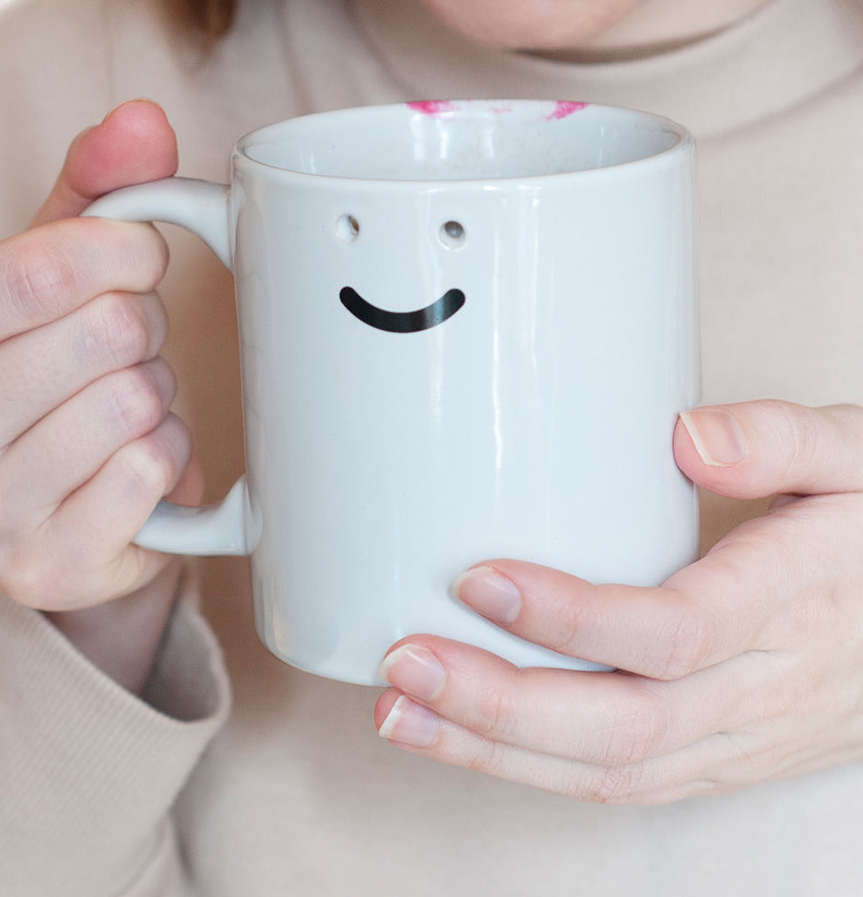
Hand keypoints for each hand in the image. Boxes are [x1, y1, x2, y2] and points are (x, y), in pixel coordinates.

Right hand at [0, 100, 196, 611]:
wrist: (41, 502)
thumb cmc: (39, 370)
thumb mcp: (45, 274)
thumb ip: (92, 191)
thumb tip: (145, 119)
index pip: (36, 267)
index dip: (121, 251)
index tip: (139, 259)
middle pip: (103, 332)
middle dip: (140, 327)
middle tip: (121, 347)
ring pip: (137, 403)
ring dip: (156, 393)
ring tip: (119, 404)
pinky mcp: (45, 566)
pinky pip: (155, 472)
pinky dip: (167, 454)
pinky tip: (131, 461)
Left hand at [375, 400, 862, 804]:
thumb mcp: (858, 456)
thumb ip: (779, 436)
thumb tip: (683, 435)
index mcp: (795, 602)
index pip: (674, 631)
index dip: (571, 617)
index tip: (479, 578)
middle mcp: (765, 687)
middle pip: (624, 724)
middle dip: (500, 704)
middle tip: (404, 663)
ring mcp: (741, 738)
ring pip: (612, 771)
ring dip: (494, 751)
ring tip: (401, 713)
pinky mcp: (719, 758)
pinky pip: (623, 783)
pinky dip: (533, 771)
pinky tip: (465, 740)